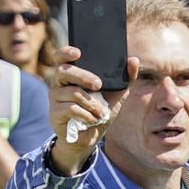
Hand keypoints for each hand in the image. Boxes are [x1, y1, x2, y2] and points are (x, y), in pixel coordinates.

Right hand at [47, 46, 136, 177]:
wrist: (89, 137)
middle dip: (83, 76)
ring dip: (92, 104)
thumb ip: (125, 78)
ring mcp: (54, 97)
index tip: (78, 52)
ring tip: (101, 112)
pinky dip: (87, 115)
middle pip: (64, 71)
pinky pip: (72, 109)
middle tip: (98, 85)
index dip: (66, 52)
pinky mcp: (54, 112)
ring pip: (73, 93)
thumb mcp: (115, 94)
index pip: (61, 57)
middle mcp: (58, 83)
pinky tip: (93, 120)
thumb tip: (133, 60)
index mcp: (70, 74)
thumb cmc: (99, 110)